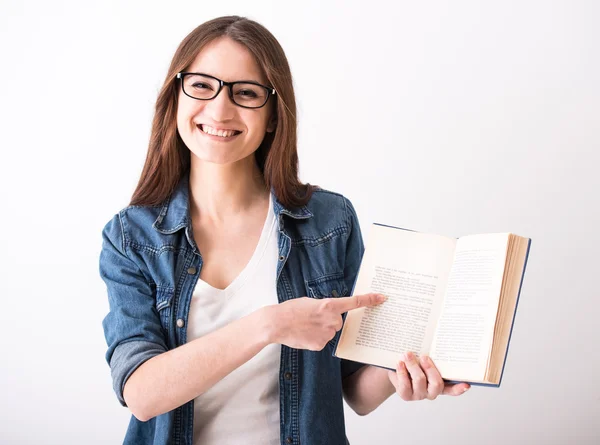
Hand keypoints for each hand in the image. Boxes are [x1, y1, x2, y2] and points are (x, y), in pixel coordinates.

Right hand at [269, 293, 385, 350]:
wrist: (277, 323)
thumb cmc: (292, 309)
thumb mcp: (311, 302)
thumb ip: (325, 307)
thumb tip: (331, 314)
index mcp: (329, 305)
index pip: (354, 302)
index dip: (370, 300)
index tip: (382, 298)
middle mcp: (332, 320)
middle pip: (339, 321)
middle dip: (329, 320)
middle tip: (313, 318)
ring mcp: (327, 334)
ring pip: (331, 332)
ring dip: (322, 330)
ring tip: (305, 326)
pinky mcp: (320, 345)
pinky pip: (323, 341)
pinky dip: (315, 338)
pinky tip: (304, 335)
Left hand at [388, 351, 470, 400]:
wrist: (395, 369)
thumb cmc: (412, 362)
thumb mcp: (422, 359)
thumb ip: (430, 356)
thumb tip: (435, 340)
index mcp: (440, 384)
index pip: (452, 389)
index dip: (459, 388)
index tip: (467, 384)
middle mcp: (431, 392)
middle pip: (436, 383)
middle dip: (430, 368)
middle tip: (424, 356)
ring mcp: (419, 394)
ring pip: (419, 380)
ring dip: (413, 365)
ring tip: (407, 354)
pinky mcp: (405, 395)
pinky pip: (405, 383)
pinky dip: (402, 371)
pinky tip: (400, 363)